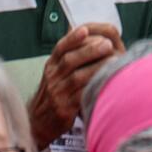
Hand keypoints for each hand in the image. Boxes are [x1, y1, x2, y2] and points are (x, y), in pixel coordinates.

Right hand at [28, 23, 124, 146]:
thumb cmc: (54, 93)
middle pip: (69, 60)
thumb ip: (67, 56)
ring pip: (77, 78)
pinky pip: (80, 97)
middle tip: (107, 44)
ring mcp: (57, 94)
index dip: (72, 38)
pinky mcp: (64, 110)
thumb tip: (86, 33)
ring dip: (96, 68)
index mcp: (51, 66)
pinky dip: (94, 88)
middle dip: (90, 50)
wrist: (39, 122)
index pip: (60, 48)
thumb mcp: (55, 73)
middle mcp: (52, 78)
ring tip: (113, 60)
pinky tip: (106, 82)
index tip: (86, 30)